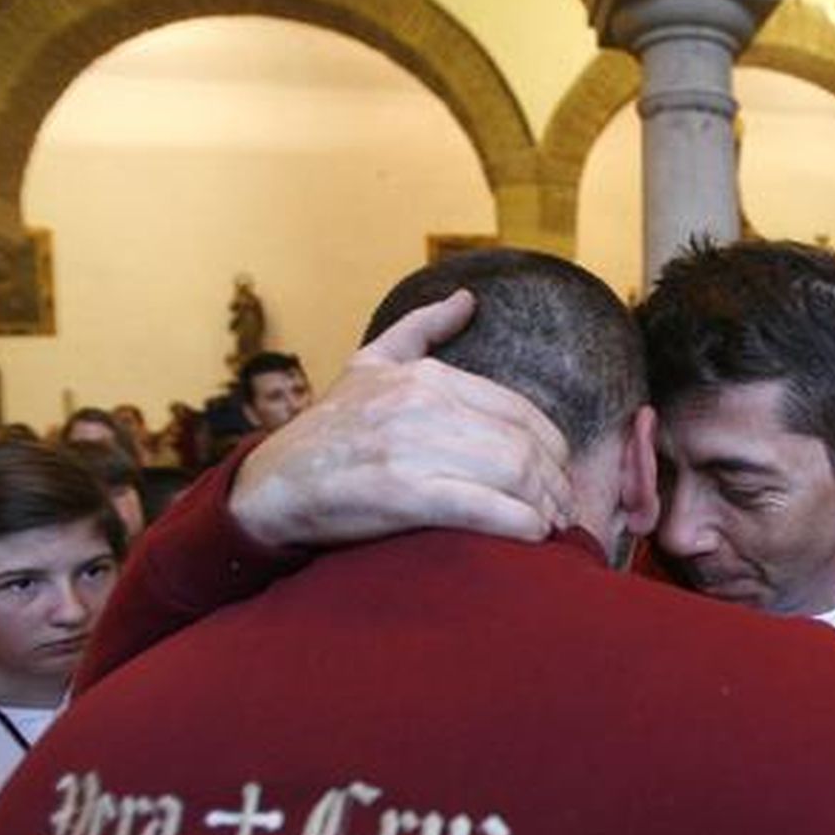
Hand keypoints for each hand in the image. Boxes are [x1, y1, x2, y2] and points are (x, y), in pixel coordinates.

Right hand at [230, 290, 573, 547]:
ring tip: (551, 526)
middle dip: (555, 485)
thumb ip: (422, 330)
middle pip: (522, 446)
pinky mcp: (400, 493)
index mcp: (427, 378)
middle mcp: (422, 406)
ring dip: (543, 506)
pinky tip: (529, 534)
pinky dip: (517, 523)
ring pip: (510, 474)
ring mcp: (411, 449)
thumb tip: (466, 300)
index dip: (553, 449)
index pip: (520, 412)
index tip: (560, 476)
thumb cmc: (329, 430)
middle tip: (564, 511)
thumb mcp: (371, 364)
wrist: (270, 484)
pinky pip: (480, 506)